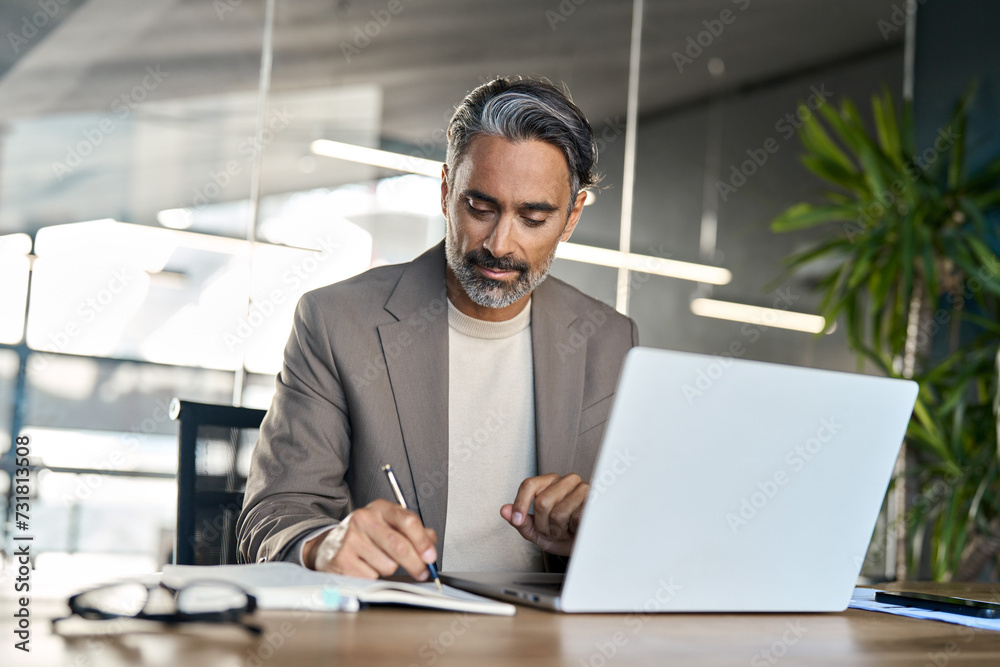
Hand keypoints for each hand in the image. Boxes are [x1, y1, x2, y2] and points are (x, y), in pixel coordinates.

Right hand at [302, 499, 437, 579]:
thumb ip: (412, 531)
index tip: (430, 556)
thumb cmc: (365, 535)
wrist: (329, 545)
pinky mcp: (342, 559)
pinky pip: (372, 576)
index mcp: (379, 508)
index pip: (407, 521)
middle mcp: (364, 519)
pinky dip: (374, 576)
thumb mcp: (388, 525)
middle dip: (416, 563)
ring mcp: (351, 539)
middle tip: (422, 572)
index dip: (423, 541)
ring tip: (379, 561)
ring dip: (389, 569)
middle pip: (399, 545)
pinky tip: (365, 567)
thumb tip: (431, 541)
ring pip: (387, 565)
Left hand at [500, 473, 588, 555]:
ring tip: (565, 530)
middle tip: (551, 531)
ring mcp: (582, 488)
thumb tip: (504, 510)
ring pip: (558, 513)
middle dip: (543, 525)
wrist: (586, 546)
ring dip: (558, 530)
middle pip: (542, 502)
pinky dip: (573, 530)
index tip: (517, 520)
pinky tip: (577, 529)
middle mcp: (565, 481)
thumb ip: (521, 522)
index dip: (520, 503)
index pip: (529, 485)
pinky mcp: (595, 501)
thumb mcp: (537, 532)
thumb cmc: (563, 536)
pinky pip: (575, 519)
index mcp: (549, 482)